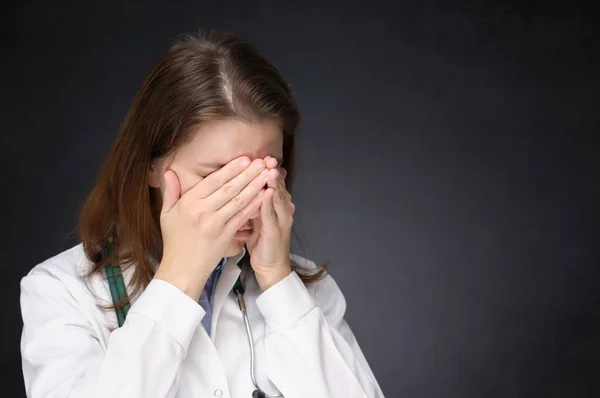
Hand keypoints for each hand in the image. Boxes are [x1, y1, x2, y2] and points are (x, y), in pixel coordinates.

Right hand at [154, 157, 267, 300]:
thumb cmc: (174, 241)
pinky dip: (254, 205)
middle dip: (247, 174)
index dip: (230, 169)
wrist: (182, 270)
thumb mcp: (166, 214)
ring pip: (238, 200)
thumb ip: (170, 192)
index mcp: (189, 203)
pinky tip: (263, 196)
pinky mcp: (225, 235)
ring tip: (267, 175)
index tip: (244, 159)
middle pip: (229, 188)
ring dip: (255, 186)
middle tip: (261, 162)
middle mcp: (202, 211)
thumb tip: (169, 171)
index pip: (212, 181)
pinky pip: (242, 217)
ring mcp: (215, 224)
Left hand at [246, 156, 294, 290]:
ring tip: (269, 169)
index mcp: (278, 205)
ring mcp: (281, 219)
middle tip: (267, 157)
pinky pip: (271, 214)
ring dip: (273, 183)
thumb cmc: (262, 242)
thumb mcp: (257, 218)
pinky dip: (269, 202)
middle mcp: (283, 209)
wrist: (271, 266)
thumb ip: (255, 201)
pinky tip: (266, 192)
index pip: (273, 182)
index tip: (261, 156)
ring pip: (277, 197)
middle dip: (271, 171)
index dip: (267, 169)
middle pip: (277, 186)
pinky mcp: (275, 231)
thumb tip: (245, 185)